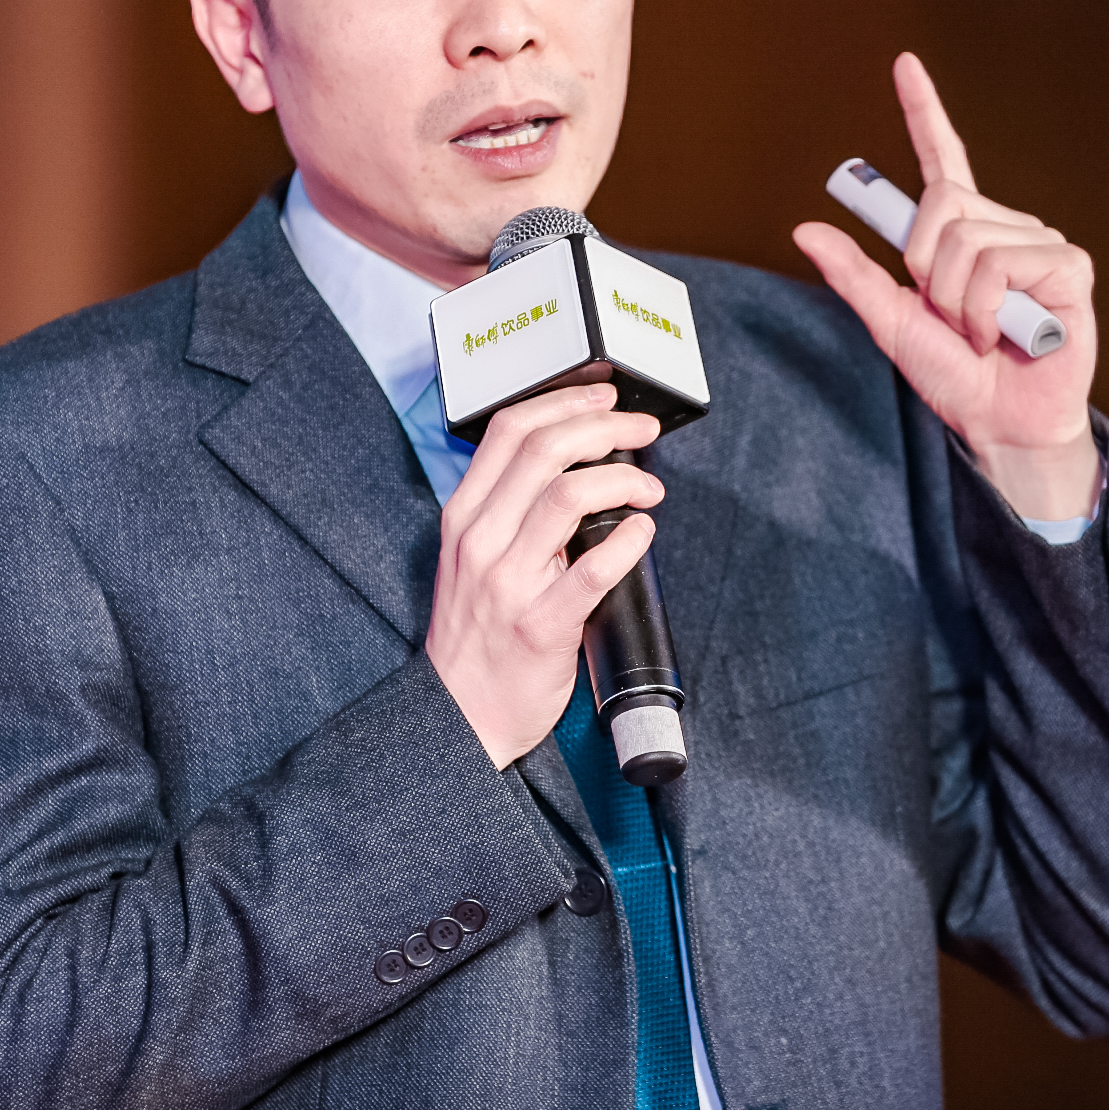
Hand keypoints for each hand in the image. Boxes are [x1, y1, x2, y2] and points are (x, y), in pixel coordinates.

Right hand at [423, 384, 664, 766]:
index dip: (565, 402)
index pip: (510, 430)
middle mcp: (480, 540)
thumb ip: (507, 512)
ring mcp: (508, 582)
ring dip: (624, 479)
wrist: (459, 712)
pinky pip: (594, 569)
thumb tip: (573, 465)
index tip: (603, 397)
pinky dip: (629, 541)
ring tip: (649, 488)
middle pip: (546, 450)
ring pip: (570, 496)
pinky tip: (644, 531)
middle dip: (606, 426)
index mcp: (464, 516)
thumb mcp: (472, 558)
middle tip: (642, 430)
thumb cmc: (476, 633)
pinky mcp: (541, 624)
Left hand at [793, 53, 1101, 518]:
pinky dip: (987, 307)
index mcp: (961, 232)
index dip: (923, 109)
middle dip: (926, 269)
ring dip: (957, 300)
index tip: (904, 63)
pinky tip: (1009, 332)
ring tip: (981, 330)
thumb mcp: (890, 322)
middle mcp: (1002, 226)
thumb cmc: (955, 375)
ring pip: (967, 240)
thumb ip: (853, 275)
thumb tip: (805, 229)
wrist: (999, 422)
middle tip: (947, 315)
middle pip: (942, 206)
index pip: (942, 158)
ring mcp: (1039, 242)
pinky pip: (1002, 262)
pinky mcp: (1068, 266)